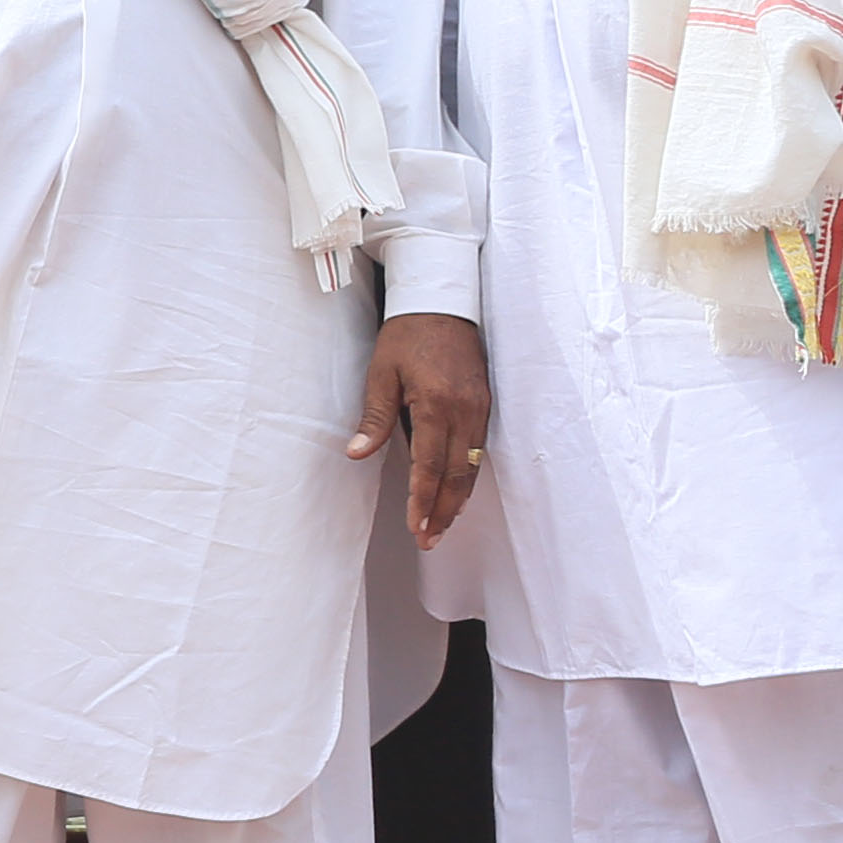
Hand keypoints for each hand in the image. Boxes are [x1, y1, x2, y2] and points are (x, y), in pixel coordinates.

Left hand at [354, 310, 491, 547]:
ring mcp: (479, 409)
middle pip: (456, 474)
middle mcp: (464, 411)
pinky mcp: (485, 405)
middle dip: (443, 511)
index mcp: (435, 404)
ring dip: (458, 500)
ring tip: (442, 526)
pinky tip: (457, 493)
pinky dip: (468, 477)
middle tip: (430, 539)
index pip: (430, 465)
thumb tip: (357, 453)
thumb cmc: (406, 336)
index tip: (416, 526)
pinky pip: (478, 450)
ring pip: (471, 466)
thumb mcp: (381, 373)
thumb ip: (374, 417)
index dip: (423, 500)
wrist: (442, 302)